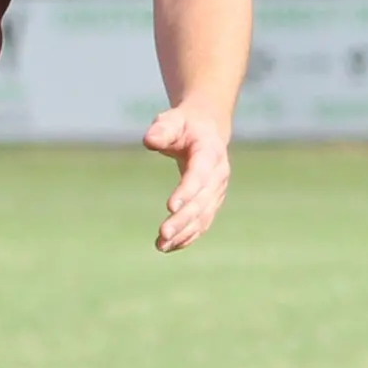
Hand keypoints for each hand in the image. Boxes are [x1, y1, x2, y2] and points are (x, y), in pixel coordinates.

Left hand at [143, 105, 233, 250]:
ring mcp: (217, 191)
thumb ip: (162, 129)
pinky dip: (188, 236)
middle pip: (202, 201)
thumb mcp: (172, 120)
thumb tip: (149, 141)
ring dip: (184, 232)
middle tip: (163, 234)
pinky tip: (169, 247)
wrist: (206, 129)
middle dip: (183, 219)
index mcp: (210, 152)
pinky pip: (202, 222)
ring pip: (203, 216)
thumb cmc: (184, 124)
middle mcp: (218, 174)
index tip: (170, 207)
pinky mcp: (212, 202)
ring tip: (161, 245)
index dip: (187, 191)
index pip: (200, 175)